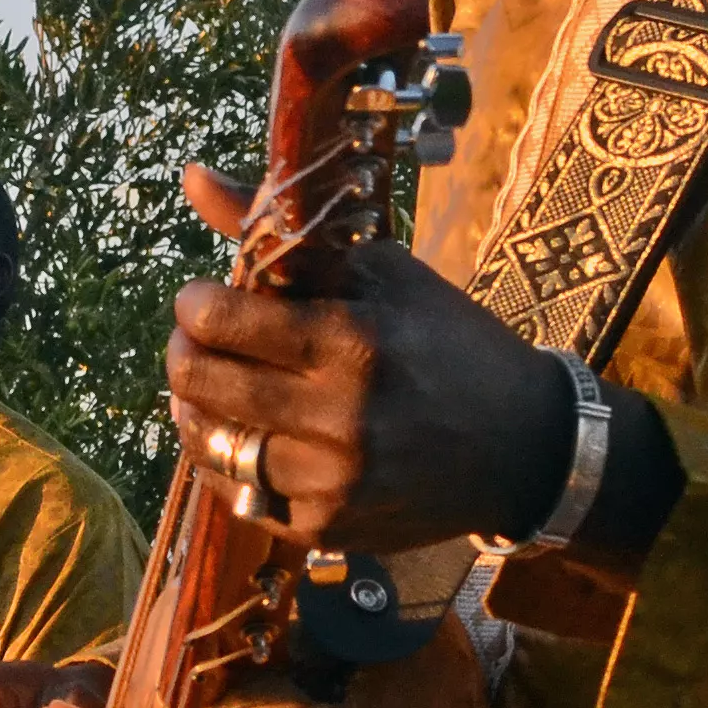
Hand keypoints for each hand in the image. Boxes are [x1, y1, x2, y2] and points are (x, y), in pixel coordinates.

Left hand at [165, 164, 607, 562]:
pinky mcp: (327, 529)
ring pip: (208, 443)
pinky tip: (245, 432)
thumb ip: (281, 229)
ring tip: (217, 384)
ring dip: (197, 407)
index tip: (207, 297)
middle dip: (185, 350)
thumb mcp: (381, 271)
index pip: (218, 321)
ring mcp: (331, 483)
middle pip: (198, 383)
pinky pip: (236, 493)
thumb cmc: (449, 341)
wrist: (522, 447)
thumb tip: (193, 178)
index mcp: (353, 342)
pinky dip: (226, 458)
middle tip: (200, 338)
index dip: (195, 303)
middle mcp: (338, 419)